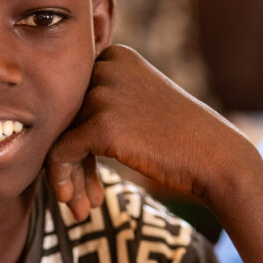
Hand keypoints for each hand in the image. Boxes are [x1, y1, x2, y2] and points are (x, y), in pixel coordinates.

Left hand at [45, 45, 249, 221]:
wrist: (216, 157)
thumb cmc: (179, 139)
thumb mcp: (137, 105)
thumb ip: (99, 105)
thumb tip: (46, 129)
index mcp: (115, 56)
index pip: (72, 97)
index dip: (75, 137)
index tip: (89, 172)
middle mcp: (106, 66)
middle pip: (63, 117)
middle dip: (70, 161)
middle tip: (82, 196)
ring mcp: (104, 93)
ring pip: (58, 137)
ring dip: (69, 177)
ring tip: (81, 206)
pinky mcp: (102, 123)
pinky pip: (59, 154)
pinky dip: (61, 181)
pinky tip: (75, 203)